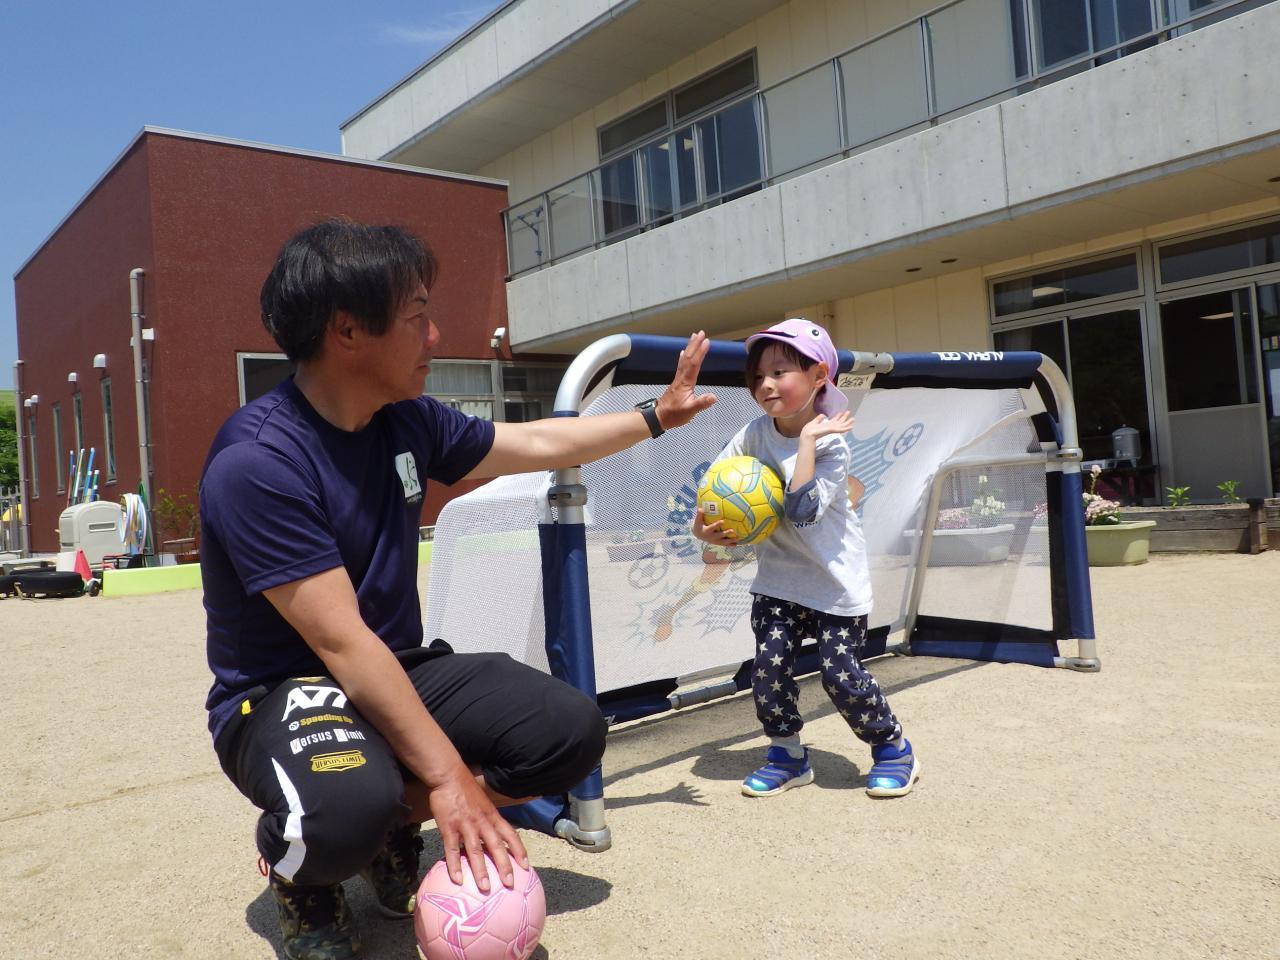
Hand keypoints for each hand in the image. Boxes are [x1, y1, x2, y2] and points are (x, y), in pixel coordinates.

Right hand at [426, 766, 528, 892]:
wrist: (448, 776)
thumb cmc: (465, 789)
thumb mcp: (484, 803)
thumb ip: (488, 818)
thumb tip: (494, 833)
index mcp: (493, 816)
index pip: (511, 835)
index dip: (520, 851)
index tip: (526, 866)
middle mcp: (483, 822)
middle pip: (497, 846)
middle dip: (505, 866)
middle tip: (510, 884)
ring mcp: (466, 825)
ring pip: (476, 851)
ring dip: (481, 870)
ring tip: (485, 888)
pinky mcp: (449, 827)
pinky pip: (452, 850)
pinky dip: (455, 865)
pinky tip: (457, 879)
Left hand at [654, 331, 716, 429]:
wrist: (659, 417)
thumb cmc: (675, 415)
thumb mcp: (690, 411)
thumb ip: (701, 403)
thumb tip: (714, 397)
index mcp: (686, 382)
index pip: (694, 364)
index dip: (700, 353)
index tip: (706, 341)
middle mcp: (681, 378)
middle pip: (689, 358)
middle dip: (695, 344)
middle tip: (701, 332)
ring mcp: (678, 379)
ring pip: (684, 360)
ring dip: (690, 347)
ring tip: (693, 337)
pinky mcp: (677, 382)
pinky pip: (681, 365)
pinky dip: (683, 357)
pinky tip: (683, 353)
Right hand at [692, 507, 737, 545]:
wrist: (698, 534)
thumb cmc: (699, 525)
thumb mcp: (697, 520)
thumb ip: (699, 515)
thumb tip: (700, 508)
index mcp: (706, 531)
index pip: (712, 527)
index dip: (717, 525)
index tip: (723, 521)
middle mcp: (711, 537)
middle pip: (719, 535)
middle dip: (726, 533)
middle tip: (733, 530)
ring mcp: (715, 541)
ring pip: (723, 541)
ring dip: (731, 540)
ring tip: (738, 538)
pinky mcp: (717, 543)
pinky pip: (724, 544)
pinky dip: (730, 545)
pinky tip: (736, 544)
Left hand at [800, 410, 853, 440]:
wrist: (808, 434)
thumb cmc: (809, 429)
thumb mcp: (814, 422)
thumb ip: (819, 419)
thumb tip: (823, 415)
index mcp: (826, 425)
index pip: (834, 420)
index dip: (837, 416)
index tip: (841, 412)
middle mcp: (830, 427)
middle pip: (839, 421)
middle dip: (844, 417)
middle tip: (849, 412)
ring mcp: (832, 429)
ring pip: (842, 425)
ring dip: (848, 422)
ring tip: (853, 418)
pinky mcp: (832, 430)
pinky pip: (841, 429)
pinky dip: (846, 428)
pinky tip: (851, 427)